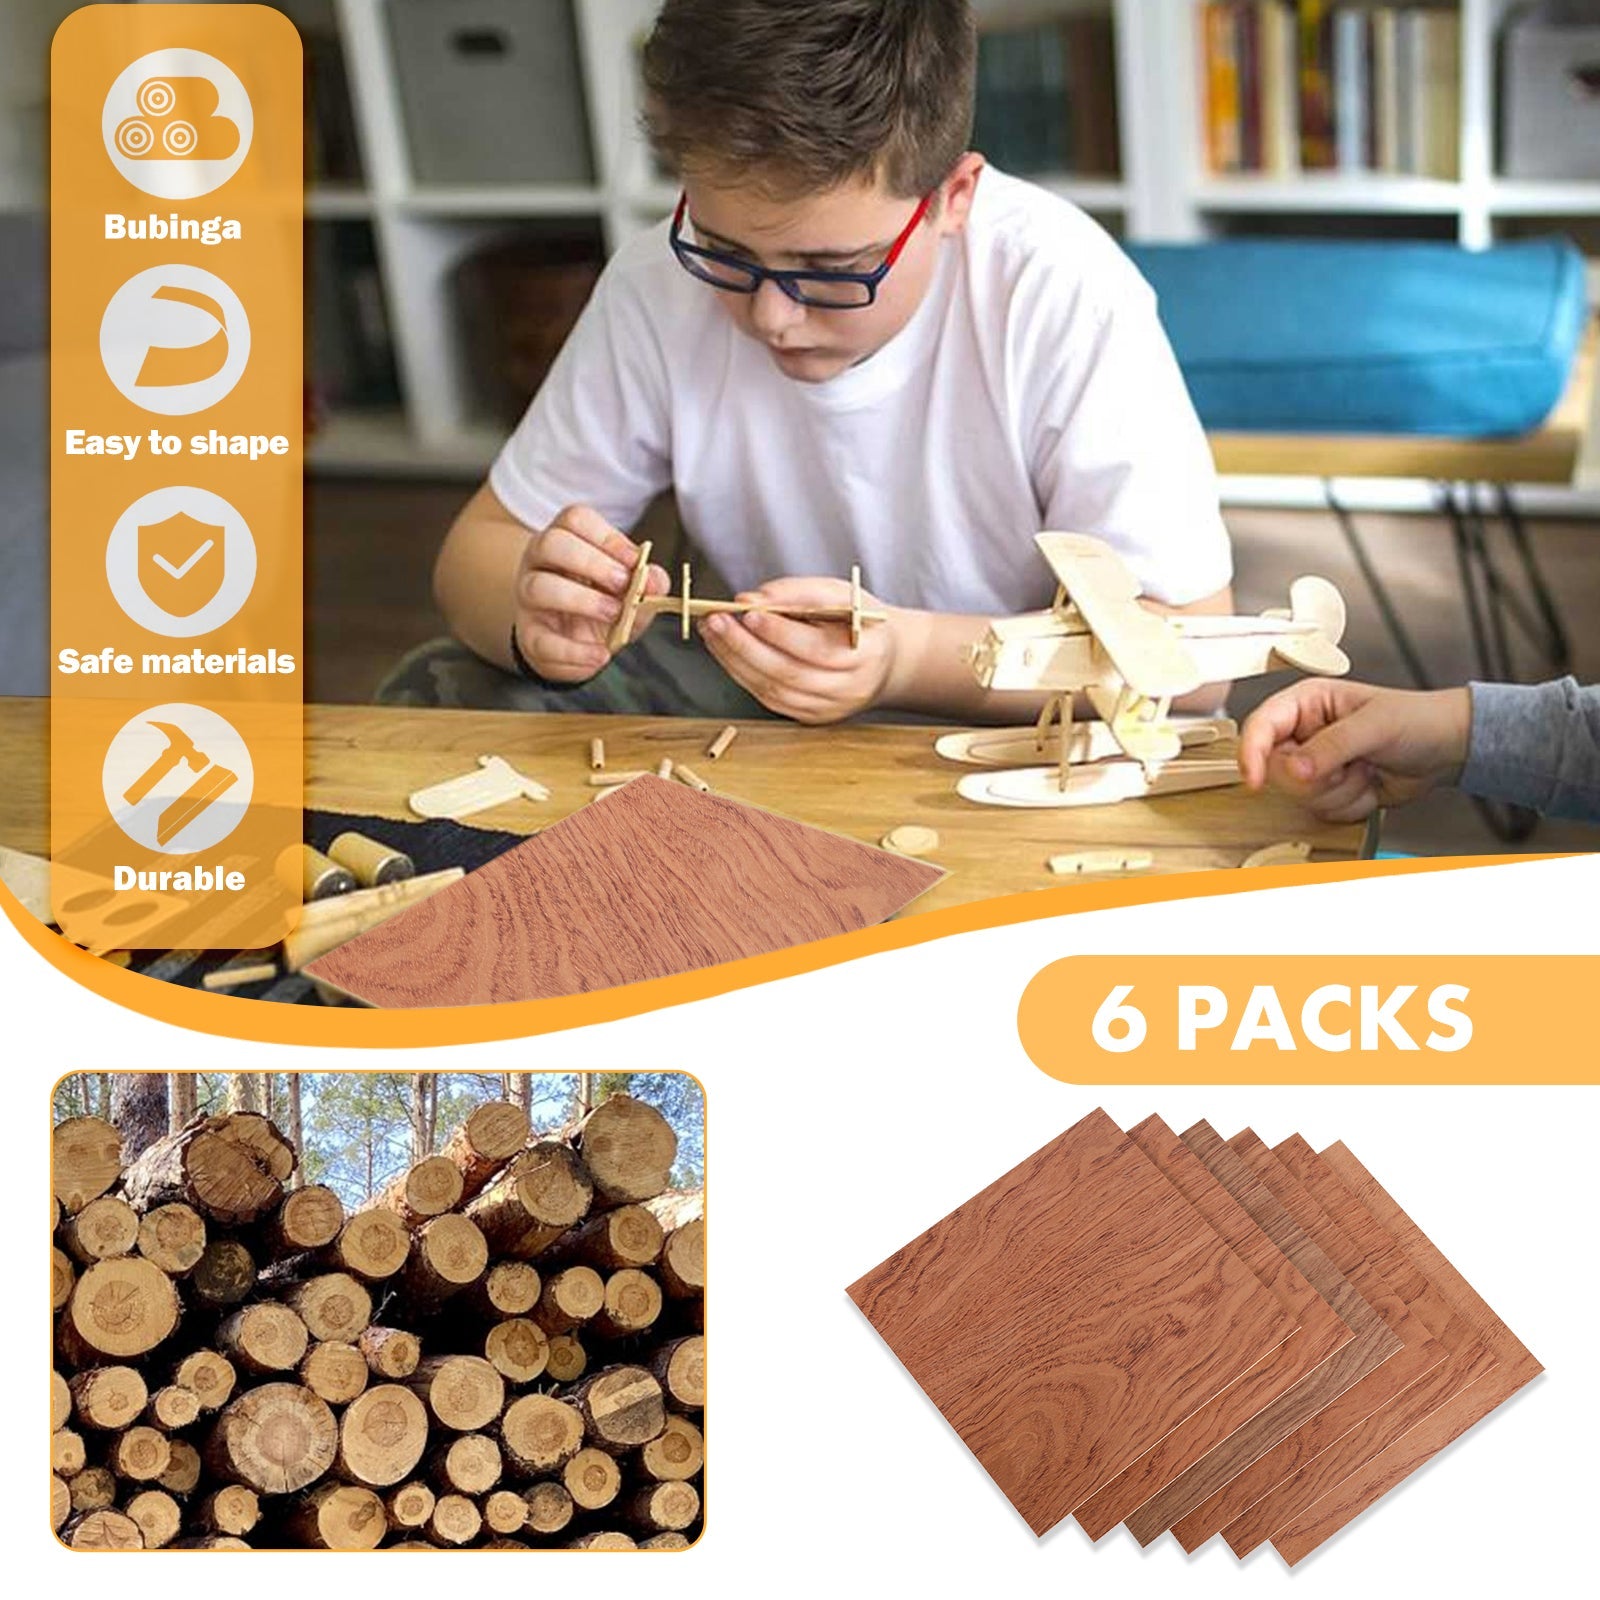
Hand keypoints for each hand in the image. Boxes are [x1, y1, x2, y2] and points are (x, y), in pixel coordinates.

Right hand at [512, 505, 667, 680]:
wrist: (575, 645)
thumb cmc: (602, 606)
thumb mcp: (631, 590)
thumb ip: (647, 582)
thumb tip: (655, 580)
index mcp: (566, 539)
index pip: (576, 519)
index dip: (607, 537)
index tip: (635, 560)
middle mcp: (540, 562)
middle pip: (550, 543)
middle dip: (591, 562)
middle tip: (623, 584)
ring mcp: (528, 597)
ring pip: (538, 587)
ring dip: (581, 600)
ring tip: (613, 614)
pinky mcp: (529, 634)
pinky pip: (542, 641)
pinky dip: (574, 651)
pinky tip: (600, 654)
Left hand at [699, 576, 898, 723]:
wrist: (886, 662)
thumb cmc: (858, 622)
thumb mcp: (840, 595)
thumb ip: (797, 593)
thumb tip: (750, 599)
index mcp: (865, 654)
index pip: (816, 648)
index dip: (779, 632)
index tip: (747, 612)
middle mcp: (849, 688)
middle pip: (788, 673)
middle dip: (745, 646)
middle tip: (716, 621)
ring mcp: (830, 708)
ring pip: (774, 690)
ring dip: (736, 662)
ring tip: (712, 634)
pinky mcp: (812, 717)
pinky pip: (771, 700)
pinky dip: (743, 676)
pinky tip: (727, 653)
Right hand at [1238, 679, 1472, 821]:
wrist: (1446, 749)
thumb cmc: (1417, 719)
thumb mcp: (1374, 726)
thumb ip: (1332, 746)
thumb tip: (1295, 768)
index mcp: (1305, 704)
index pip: (1260, 727)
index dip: (1252, 753)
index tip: (1255, 780)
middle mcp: (1303, 734)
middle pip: (1277, 771)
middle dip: (1319, 777)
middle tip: (1352, 762)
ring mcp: (1314, 765)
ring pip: (1299, 796)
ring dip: (1340, 791)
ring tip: (1366, 769)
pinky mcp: (1327, 790)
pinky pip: (1321, 811)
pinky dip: (1350, 805)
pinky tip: (1368, 784)